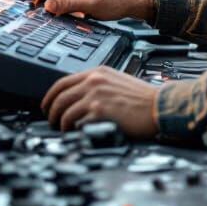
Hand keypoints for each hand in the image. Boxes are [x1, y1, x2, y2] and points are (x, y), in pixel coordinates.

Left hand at [41, 67, 159, 136]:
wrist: (159, 106)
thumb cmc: (143, 99)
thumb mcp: (117, 82)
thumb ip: (99, 86)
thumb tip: (80, 98)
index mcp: (98, 72)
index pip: (63, 81)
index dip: (50, 95)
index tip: (47, 105)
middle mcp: (94, 80)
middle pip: (59, 95)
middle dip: (51, 111)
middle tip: (51, 121)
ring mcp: (95, 94)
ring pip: (64, 109)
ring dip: (59, 122)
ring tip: (62, 129)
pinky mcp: (99, 110)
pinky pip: (74, 121)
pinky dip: (71, 129)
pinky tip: (75, 133)